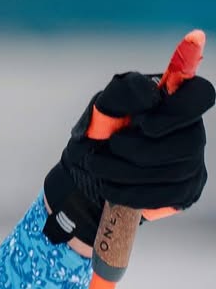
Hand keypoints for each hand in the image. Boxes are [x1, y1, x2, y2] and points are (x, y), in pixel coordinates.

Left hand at [43, 70, 213, 245]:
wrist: (86, 166)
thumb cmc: (100, 128)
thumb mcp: (103, 105)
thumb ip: (123, 92)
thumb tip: (150, 94)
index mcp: (175, 99)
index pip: (201, 95)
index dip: (180, 110)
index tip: (144, 123)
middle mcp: (191, 130)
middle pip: (189, 143)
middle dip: (141, 150)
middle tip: (112, 145)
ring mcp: (192, 163)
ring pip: (174, 172)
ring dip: (127, 172)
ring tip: (96, 166)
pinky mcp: (183, 191)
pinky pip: (165, 196)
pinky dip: (130, 193)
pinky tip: (108, 186)